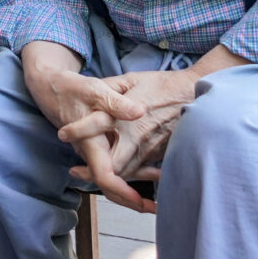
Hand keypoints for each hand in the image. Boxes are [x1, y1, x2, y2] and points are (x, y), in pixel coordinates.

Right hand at [20, 42, 155, 211]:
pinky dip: (133, 172)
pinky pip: (114, 167)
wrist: (53, 89)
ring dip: (135, 187)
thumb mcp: (96, 90)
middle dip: (132, 200)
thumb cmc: (74, 90)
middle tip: (156, 208)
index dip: (121, 190)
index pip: (103, 175)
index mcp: (91, 143)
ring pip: (113, 178)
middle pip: (110, 185)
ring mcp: (94, 153)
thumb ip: (118, 102)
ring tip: (159, 193)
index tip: (139, 201)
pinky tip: (153, 171)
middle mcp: (91, 153)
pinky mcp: (98, 148)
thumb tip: (140, 110)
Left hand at [56, 45, 247, 210]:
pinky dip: (128, 178)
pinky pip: (141, 172)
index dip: (78, 131)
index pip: (97, 124)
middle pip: (112, 164)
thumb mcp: (131, 80)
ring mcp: (150, 148)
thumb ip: (110, 89)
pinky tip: (118, 179)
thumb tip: (90, 91)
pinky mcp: (160, 154)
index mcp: (126, 113)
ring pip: (126, 173)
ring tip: (89, 175)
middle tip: (76, 171)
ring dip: (108, 178)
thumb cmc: (161, 84)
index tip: (62, 134)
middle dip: (93, 171)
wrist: (194, 93)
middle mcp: (137, 135)